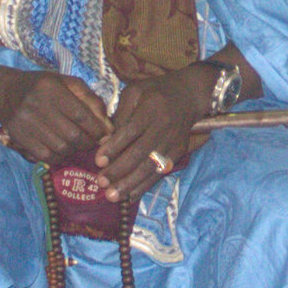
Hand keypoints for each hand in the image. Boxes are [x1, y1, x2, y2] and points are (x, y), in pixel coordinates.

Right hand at [0, 69, 112, 168]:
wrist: (6, 92)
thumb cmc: (43, 87)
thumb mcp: (67, 83)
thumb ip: (90, 100)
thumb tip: (108, 126)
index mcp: (51, 88)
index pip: (81, 115)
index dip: (97, 129)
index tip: (105, 134)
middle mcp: (37, 105)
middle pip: (73, 135)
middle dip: (89, 142)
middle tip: (93, 142)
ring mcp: (26, 123)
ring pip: (61, 148)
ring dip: (75, 151)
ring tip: (78, 145)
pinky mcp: (19, 137)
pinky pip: (46, 156)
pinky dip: (59, 157)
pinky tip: (62, 149)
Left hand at [93, 67, 210, 199]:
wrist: (190, 94)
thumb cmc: (156, 91)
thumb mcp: (135, 92)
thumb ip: (120, 114)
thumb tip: (105, 141)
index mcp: (151, 107)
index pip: (130, 131)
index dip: (114, 147)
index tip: (98, 161)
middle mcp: (164, 126)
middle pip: (140, 152)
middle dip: (119, 170)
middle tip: (101, 182)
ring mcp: (173, 141)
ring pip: (151, 166)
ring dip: (130, 183)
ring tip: (112, 195)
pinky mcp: (178, 152)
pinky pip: (161, 172)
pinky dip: (145, 185)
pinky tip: (131, 196)